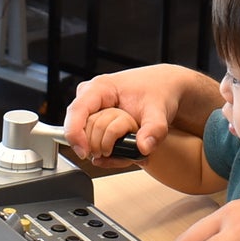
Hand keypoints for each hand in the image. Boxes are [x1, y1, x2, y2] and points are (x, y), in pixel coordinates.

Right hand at [61, 64, 195, 162]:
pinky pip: (89, 136)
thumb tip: (143, 148)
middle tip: (116, 151)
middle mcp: (90, 96)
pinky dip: (102, 146)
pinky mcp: (94, 116)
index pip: (76, 111)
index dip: (75, 134)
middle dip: (92, 145)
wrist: (164, 87)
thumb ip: (154, 130)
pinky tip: (118, 147)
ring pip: (83, 134)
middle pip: (77, 127)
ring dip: (99, 146)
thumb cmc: (158, 92)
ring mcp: (91, 106)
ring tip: (122, 146)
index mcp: (100, 87)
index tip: (84, 153)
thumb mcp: (159, 110)